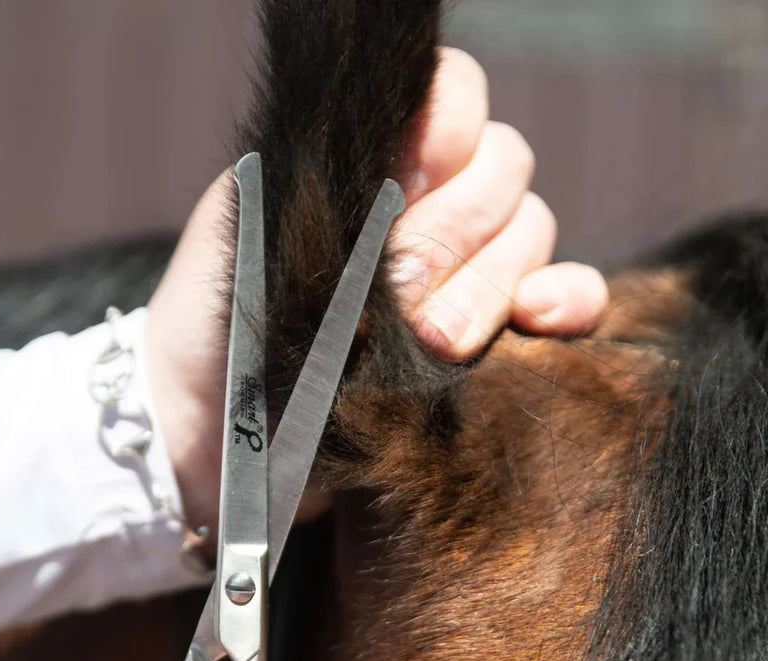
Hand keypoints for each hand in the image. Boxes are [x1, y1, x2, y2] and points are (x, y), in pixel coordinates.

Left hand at [146, 47, 608, 527]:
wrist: (216, 439)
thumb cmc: (217, 333)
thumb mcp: (255, 232)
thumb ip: (335, 174)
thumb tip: (418, 160)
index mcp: (373, 165)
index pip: (455, 96)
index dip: (446, 130)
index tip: (406, 185)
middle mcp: (430, 209)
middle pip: (503, 168)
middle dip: (452, 235)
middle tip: (402, 297)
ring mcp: (469, 276)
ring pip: (533, 230)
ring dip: (489, 285)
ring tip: (433, 344)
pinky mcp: (496, 344)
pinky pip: (570, 297)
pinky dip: (568, 300)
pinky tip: (538, 319)